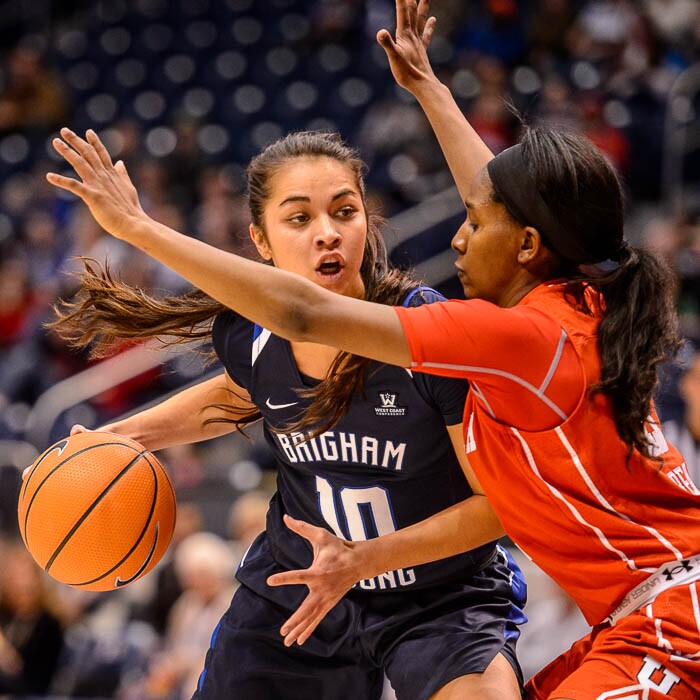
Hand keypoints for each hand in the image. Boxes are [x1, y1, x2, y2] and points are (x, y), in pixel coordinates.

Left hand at [46, 128, 145, 241]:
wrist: (133, 223)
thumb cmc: (131, 210)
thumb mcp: (128, 188)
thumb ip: (122, 174)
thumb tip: (120, 162)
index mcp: (112, 175)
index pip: (102, 154)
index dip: (95, 142)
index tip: (88, 132)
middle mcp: (104, 176)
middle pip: (89, 154)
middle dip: (76, 141)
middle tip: (64, 130)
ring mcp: (98, 185)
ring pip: (80, 163)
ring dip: (67, 152)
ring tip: (56, 142)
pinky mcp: (93, 196)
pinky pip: (74, 186)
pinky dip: (61, 180)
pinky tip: (49, 176)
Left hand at [266, 515, 361, 646]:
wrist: (360, 562)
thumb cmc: (339, 547)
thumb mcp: (321, 535)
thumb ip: (302, 528)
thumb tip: (286, 517)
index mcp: (318, 572)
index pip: (297, 576)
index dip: (283, 579)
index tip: (269, 581)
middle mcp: (322, 589)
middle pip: (306, 609)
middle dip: (294, 621)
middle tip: (282, 631)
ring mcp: (326, 598)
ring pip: (311, 617)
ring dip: (299, 629)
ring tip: (286, 640)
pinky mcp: (329, 603)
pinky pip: (317, 618)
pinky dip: (308, 629)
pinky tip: (299, 640)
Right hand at [377, 0, 437, 93]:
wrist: (422, 85)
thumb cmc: (407, 73)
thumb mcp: (394, 58)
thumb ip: (387, 44)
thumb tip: (380, 32)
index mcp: (405, 35)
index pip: (402, 12)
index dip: (401, 0)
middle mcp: (413, 35)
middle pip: (412, 12)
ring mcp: (418, 42)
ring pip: (420, 19)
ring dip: (423, 6)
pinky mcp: (421, 49)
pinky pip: (426, 34)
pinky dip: (429, 25)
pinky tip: (433, 19)